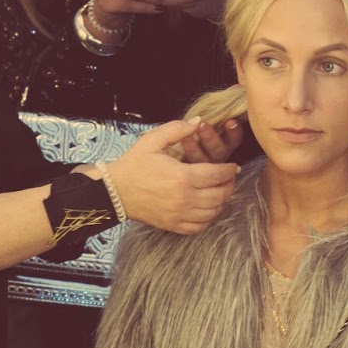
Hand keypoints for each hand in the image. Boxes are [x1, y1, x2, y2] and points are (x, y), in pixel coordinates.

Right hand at [107, 121, 238, 233]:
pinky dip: (209, 217)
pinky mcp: (173, 225)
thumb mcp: (152, 140)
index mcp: (182, 176)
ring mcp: (179, 214)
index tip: (233, 166)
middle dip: (229, 185)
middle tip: (229, 178)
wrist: (115, 191)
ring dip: (221, 201)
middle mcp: (184, 198)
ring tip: (220, 191)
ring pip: (213, 211)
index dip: (230, 170)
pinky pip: (200, 226)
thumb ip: (177, 129)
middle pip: (220, 195)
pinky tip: (207, 208)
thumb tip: (199, 122)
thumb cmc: (134, 164)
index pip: (218, 174)